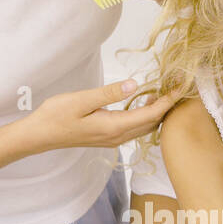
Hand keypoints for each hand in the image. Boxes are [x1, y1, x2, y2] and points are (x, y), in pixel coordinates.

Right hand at [27, 78, 178, 150]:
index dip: (169, 100)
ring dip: (158, 111)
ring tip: (166, 90)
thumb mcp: (82, 100)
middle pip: (153, 123)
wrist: (40, 136)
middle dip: (169, 105)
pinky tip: (144, 101)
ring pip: (145, 127)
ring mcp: (113, 139)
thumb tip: (135, 85)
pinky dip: (145, 115)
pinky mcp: (108, 137)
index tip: (183, 85)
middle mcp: (118, 136)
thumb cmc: (56, 116)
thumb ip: (109, 93)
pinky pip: (135, 127)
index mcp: (114, 127)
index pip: (151, 115)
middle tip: (180, 84)